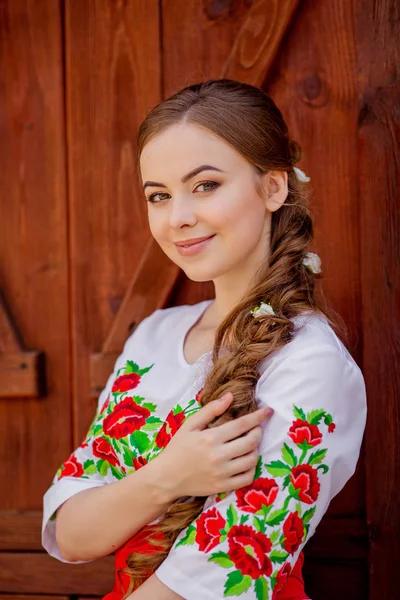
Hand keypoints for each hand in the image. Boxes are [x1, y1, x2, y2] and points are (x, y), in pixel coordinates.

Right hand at [154, 392, 271, 498]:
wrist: (166, 477)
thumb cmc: (178, 448)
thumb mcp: (190, 425)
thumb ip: (211, 410)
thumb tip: (230, 396)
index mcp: (210, 438)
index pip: (242, 425)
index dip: (258, 417)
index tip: (268, 411)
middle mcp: (218, 456)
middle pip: (250, 442)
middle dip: (258, 432)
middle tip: (257, 428)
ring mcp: (222, 473)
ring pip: (251, 460)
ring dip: (256, 449)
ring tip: (250, 444)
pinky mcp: (223, 486)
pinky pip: (247, 478)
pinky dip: (251, 468)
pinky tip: (247, 461)